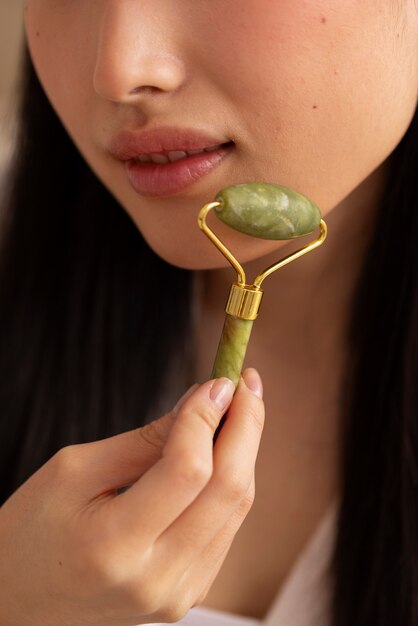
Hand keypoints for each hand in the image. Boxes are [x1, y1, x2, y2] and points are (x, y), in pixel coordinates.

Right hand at [0, 368, 263, 625]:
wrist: (21, 604)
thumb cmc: (32, 531)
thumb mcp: (74, 471)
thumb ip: (144, 440)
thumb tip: (203, 401)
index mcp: (115, 547)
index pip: (188, 470)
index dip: (208, 417)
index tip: (217, 380)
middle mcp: (157, 579)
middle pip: (229, 489)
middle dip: (247, 426)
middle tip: (246, 382)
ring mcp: (178, 593)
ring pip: (236, 507)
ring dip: (244, 450)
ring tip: (238, 407)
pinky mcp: (188, 593)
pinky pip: (225, 527)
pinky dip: (230, 481)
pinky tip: (223, 450)